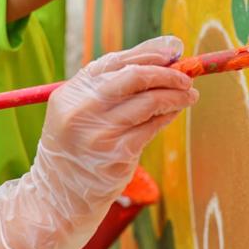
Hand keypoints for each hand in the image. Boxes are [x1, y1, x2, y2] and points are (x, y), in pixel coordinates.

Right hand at [0, 36, 196, 248]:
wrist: (59, 198)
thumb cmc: (76, 147)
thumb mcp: (80, 110)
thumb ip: (114, 82)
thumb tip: (165, 50)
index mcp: (71, 93)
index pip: (115, 62)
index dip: (149, 54)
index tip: (174, 52)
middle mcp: (82, 110)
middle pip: (134, 78)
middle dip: (166, 74)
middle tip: (186, 77)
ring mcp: (99, 134)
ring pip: (149, 102)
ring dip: (175, 96)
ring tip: (189, 95)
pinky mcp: (117, 156)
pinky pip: (151, 128)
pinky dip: (168, 116)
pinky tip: (174, 113)